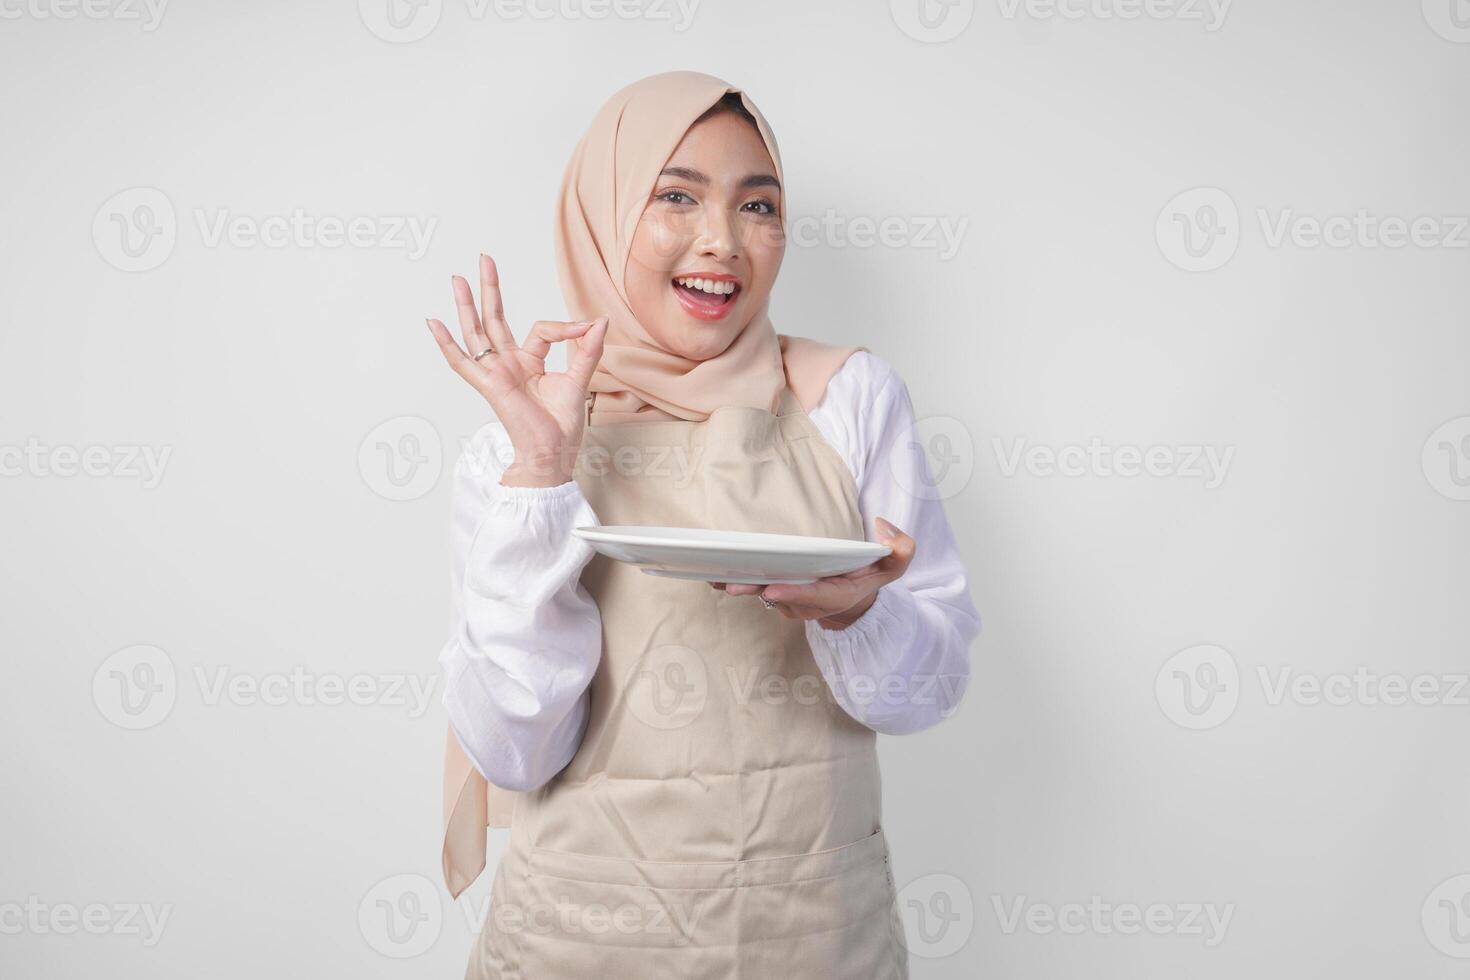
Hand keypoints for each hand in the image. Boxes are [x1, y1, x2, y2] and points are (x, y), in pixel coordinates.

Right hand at [426, 254, 607, 487]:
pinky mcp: (490, 385)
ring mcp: (496, 373)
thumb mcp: (580, 380)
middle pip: (495, 319)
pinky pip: (462, 363)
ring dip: (468, 305)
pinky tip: (434, 323)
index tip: (588, 328)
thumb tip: (599, 321)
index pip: (542, 329)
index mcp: (529, 362)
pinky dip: (447, 344)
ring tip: (458, 279)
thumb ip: (588, 349)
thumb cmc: (562, 425)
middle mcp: (509, 364)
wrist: (553, 453)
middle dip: (490, 289)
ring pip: (478, 332)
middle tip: (484, 259)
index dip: (566, 326)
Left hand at [708, 518, 916, 628]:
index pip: (816, 596)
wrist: (855, 599)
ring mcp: (792, 603)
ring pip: (763, 596)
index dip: (795, 594)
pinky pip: (754, 591)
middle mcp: (811, 603)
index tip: (774, 589)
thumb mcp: (896, 564)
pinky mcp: (777, 596)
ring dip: (740, 588)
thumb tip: (883, 526)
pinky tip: (712, 576)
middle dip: (756, 592)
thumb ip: (900, 549)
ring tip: (715, 577)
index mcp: (838, 595)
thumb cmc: (871, 575)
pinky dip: (736, 584)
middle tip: (732, 584)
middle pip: (781, 598)